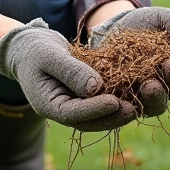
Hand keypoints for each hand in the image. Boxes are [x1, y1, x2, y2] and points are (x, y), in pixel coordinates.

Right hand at [0, 19, 137, 131]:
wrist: (30, 48)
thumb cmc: (36, 49)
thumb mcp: (50, 55)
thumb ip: (71, 70)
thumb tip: (95, 87)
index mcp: (47, 105)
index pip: (72, 114)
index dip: (95, 110)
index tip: (115, 102)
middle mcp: (61, 111)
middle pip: (89, 121)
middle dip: (112, 117)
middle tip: (134, 110)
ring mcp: (72, 107)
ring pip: (97, 117)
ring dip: (118, 113)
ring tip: (139, 106)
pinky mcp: (82, 98)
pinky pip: (100, 104)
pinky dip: (116, 102)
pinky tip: (134, 95)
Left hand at [88, 6, 169, 116]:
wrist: (115, 27)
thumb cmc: (147, 23)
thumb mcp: (163, 19)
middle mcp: (168, 86)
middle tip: (162, 76)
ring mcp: (147, 95)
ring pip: (155, 106)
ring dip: (153, 99)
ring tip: (146, 87)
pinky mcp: (126, 100)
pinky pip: (129, 107)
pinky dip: (127, 103)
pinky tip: (122, 95)